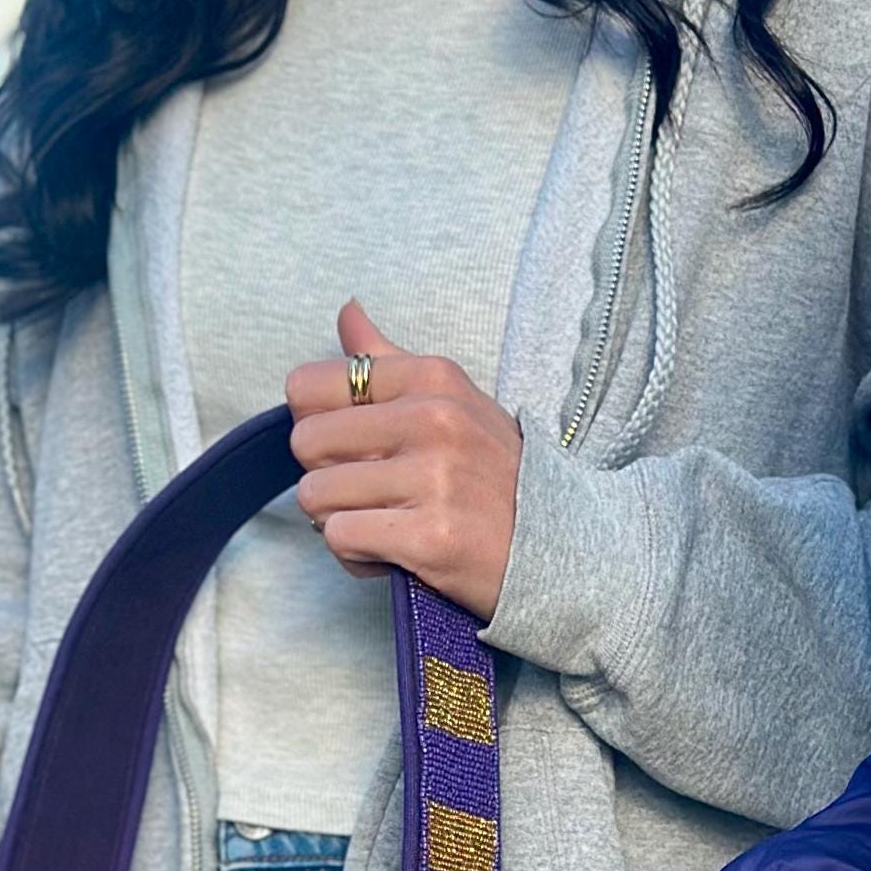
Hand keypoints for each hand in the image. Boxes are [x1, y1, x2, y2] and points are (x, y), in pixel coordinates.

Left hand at [287, 300, 523, 622]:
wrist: (564, 546)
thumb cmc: (498, 478)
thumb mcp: (455, 402)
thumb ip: (389, 361)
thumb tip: (347, 314)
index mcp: (431, 378)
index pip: (309, 386)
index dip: (318, 425)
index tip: (354, 449)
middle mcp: (432, 419)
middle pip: (306, 444)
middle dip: (326, 477)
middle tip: (370, 495)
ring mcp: (434, 479)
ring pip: (318, 497)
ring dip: (339, 521)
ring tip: (385, 525)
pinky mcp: (430, 538)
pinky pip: (342, 539)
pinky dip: (356, 556)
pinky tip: (391, 555)